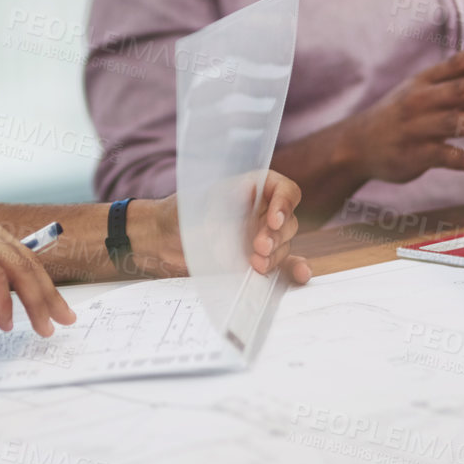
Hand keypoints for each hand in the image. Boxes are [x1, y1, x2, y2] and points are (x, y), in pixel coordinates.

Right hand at [0, 185, 75, 343]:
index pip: (17, 256)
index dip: (37, 283)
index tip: (49, 307)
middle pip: (26, 261)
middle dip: (48, 294)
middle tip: (64, 319)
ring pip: (18, 266)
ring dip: (35, 299)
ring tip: (44, 325)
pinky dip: (3, 299)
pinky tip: (6, 319)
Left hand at [131, 172, 311, 284]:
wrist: (162, 242)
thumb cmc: (179, 213)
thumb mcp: (201, 200)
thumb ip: (226, 201)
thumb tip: (249, 201)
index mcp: (251, 189)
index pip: (284, 190)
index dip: (284, 204)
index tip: (272, 220)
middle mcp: (261, 211)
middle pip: (288, 221)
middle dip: (276, 236)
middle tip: (257, 248)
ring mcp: (260, 237)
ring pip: (285, 245)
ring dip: (275, 255)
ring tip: (255, 263)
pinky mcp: (257, 260)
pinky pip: (284, 263)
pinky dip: (295, 269)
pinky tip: (300, 275)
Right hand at [326, 42, 463, 183]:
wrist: (358, 145)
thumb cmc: (403, 115)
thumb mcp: (425, 94)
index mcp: (425, 82)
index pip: (457, 64)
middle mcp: (421, 101)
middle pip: (461, 90)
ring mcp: (418, 128)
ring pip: (455, 123)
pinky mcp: (416, 156)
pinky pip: (445, 158)